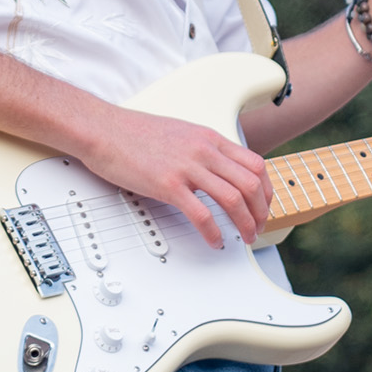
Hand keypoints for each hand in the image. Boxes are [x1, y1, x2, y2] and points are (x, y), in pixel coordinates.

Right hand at [74, 107, 272, 248]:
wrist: (104, 130)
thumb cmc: (134, 133)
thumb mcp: (181, 134)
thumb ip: (202, 150)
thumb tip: (217, 171)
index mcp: (209, 139)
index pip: (255, 164)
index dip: (267, 190)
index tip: (264, 206)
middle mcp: (204, 151)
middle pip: (251, 183)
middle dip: (261, 211)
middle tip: (259, 227)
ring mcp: (187, 167)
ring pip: (233, 199)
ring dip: (245, 223)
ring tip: (245, 237)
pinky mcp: (168, 185)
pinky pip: (201, 214)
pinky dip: (214, 232)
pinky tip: (215, 241)